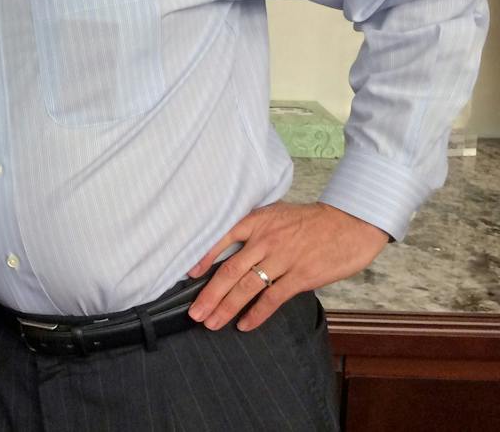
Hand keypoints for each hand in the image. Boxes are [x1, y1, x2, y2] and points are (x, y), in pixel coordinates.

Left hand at [186, 201, 387, 330]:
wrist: (350, 223)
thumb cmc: (312, 220)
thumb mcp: (277, 214)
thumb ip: (255, 228)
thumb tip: (232, 247)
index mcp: (256, 222)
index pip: (221, 239)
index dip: (203, 258)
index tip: (188, 275)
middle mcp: (265, 240)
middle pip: (230, 271)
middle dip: (209, 294)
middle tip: (195, 313)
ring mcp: (283, 259)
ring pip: (247, 287)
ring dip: (227, 307)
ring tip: (212, 322)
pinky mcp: (301, 276)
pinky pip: (273, 298)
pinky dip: (256, 313)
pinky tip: (244, 325)